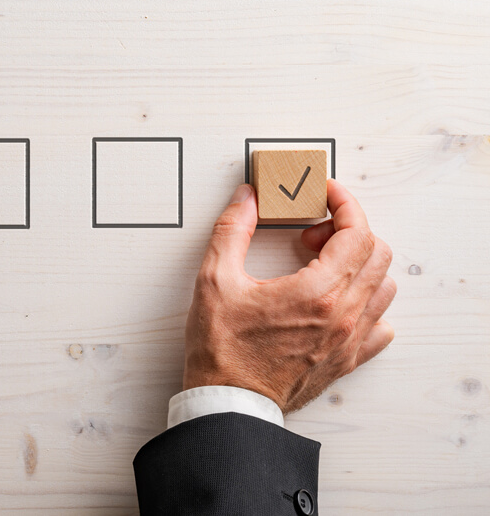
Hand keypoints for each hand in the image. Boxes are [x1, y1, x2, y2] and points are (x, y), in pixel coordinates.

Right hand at [183, 179, 395, 413]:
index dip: (344, 204)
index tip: (327, 193)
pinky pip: (381, 326)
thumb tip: (247, 199)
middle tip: (311, 233)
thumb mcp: (215, 280)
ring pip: (384, 288)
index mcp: (318, 292)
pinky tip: (338, 302)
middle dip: (347, 231)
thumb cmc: (221, 351)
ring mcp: (349, 341)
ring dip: (359, 265)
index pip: (358, 232)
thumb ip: (232, 230)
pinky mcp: (346, 360)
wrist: (228, 404)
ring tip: (321, 266)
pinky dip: (368, 304)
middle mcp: (344, 316)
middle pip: (378, 254)